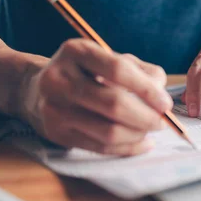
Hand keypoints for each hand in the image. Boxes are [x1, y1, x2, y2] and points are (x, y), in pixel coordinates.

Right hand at [20, 39, 172, 155]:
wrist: (34, 89)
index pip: (118, 70)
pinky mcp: (56, 133)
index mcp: (76, 51)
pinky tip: (142, 143)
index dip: (146, 89)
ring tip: (150, 130)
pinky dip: (128, 148)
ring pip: (108, 131)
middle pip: (113, 104)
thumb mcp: (108, 59)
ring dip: (138, 134)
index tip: (165, 103)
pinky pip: (100, 147)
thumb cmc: (85, 72)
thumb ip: (140, 70)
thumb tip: (161, 92)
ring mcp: (54, 108)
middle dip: (146, 117)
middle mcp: (60, 78)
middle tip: (162, 122)